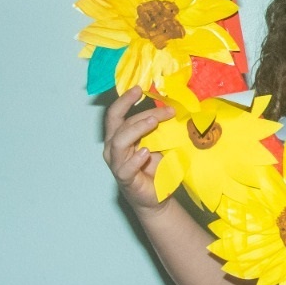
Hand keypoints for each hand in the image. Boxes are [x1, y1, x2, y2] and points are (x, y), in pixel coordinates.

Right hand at [102, 87, 175, 213]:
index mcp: (119, 136)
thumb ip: (158, 127)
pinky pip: (125, 167)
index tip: (139, 88)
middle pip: (121, 124)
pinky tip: (145, 153)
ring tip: (154, 122)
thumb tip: (172, 106)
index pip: (116, 114)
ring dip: (137, 129)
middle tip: (167, 110)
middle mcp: (113, 148)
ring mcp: (117, 164)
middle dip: (143, 114)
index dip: (124, 100)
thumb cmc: (155, 167)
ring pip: (119, 141)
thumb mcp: (158, 142)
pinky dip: (134, 159)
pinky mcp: (125, 179)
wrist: (157, 196)